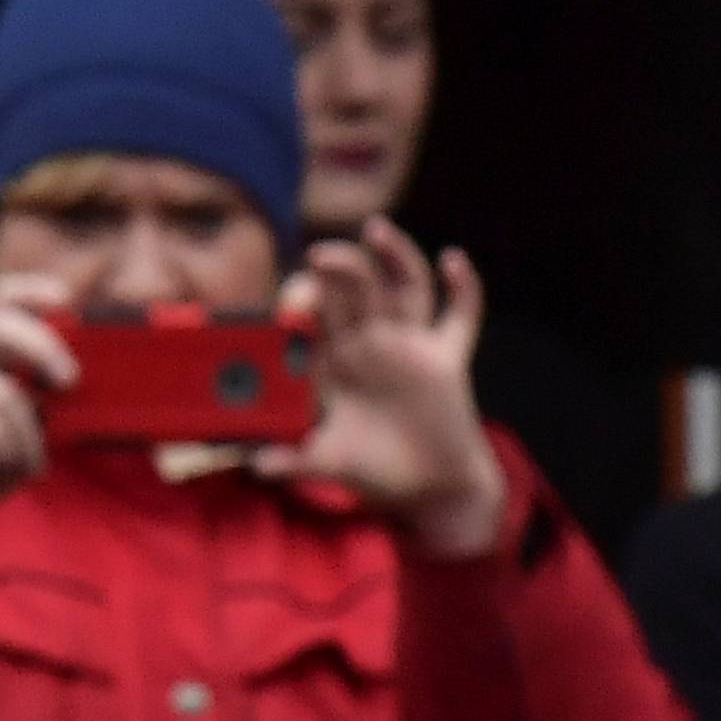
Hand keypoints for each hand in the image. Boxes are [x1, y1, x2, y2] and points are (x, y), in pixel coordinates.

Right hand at [0, 275, 76, 526]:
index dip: (32, 293)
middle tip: (71, 380)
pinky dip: (7, 454)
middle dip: (42, 347)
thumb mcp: (27, 420)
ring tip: (18, 460)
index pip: (2, 301)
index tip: (65, 299)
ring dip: (27, 439)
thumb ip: (47, 396)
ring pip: (4, 393)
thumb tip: (85, 383)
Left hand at [255, 217, 506, 556]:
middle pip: (355, 286)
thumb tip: (257, 465)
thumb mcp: (330, 464)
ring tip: (375, 230)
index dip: (302, 299)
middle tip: (321, 258)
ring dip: (394, 254)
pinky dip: (463, 288)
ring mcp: (409, 345)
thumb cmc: (374, 470)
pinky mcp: (446, 360)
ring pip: (404, 286)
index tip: (292, 305)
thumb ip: (295, 460)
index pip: (313, 311)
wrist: (428, 489)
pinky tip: (453, 260)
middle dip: (340, 267)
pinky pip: (460, 317)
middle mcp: (370, 340)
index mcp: (335, 357)